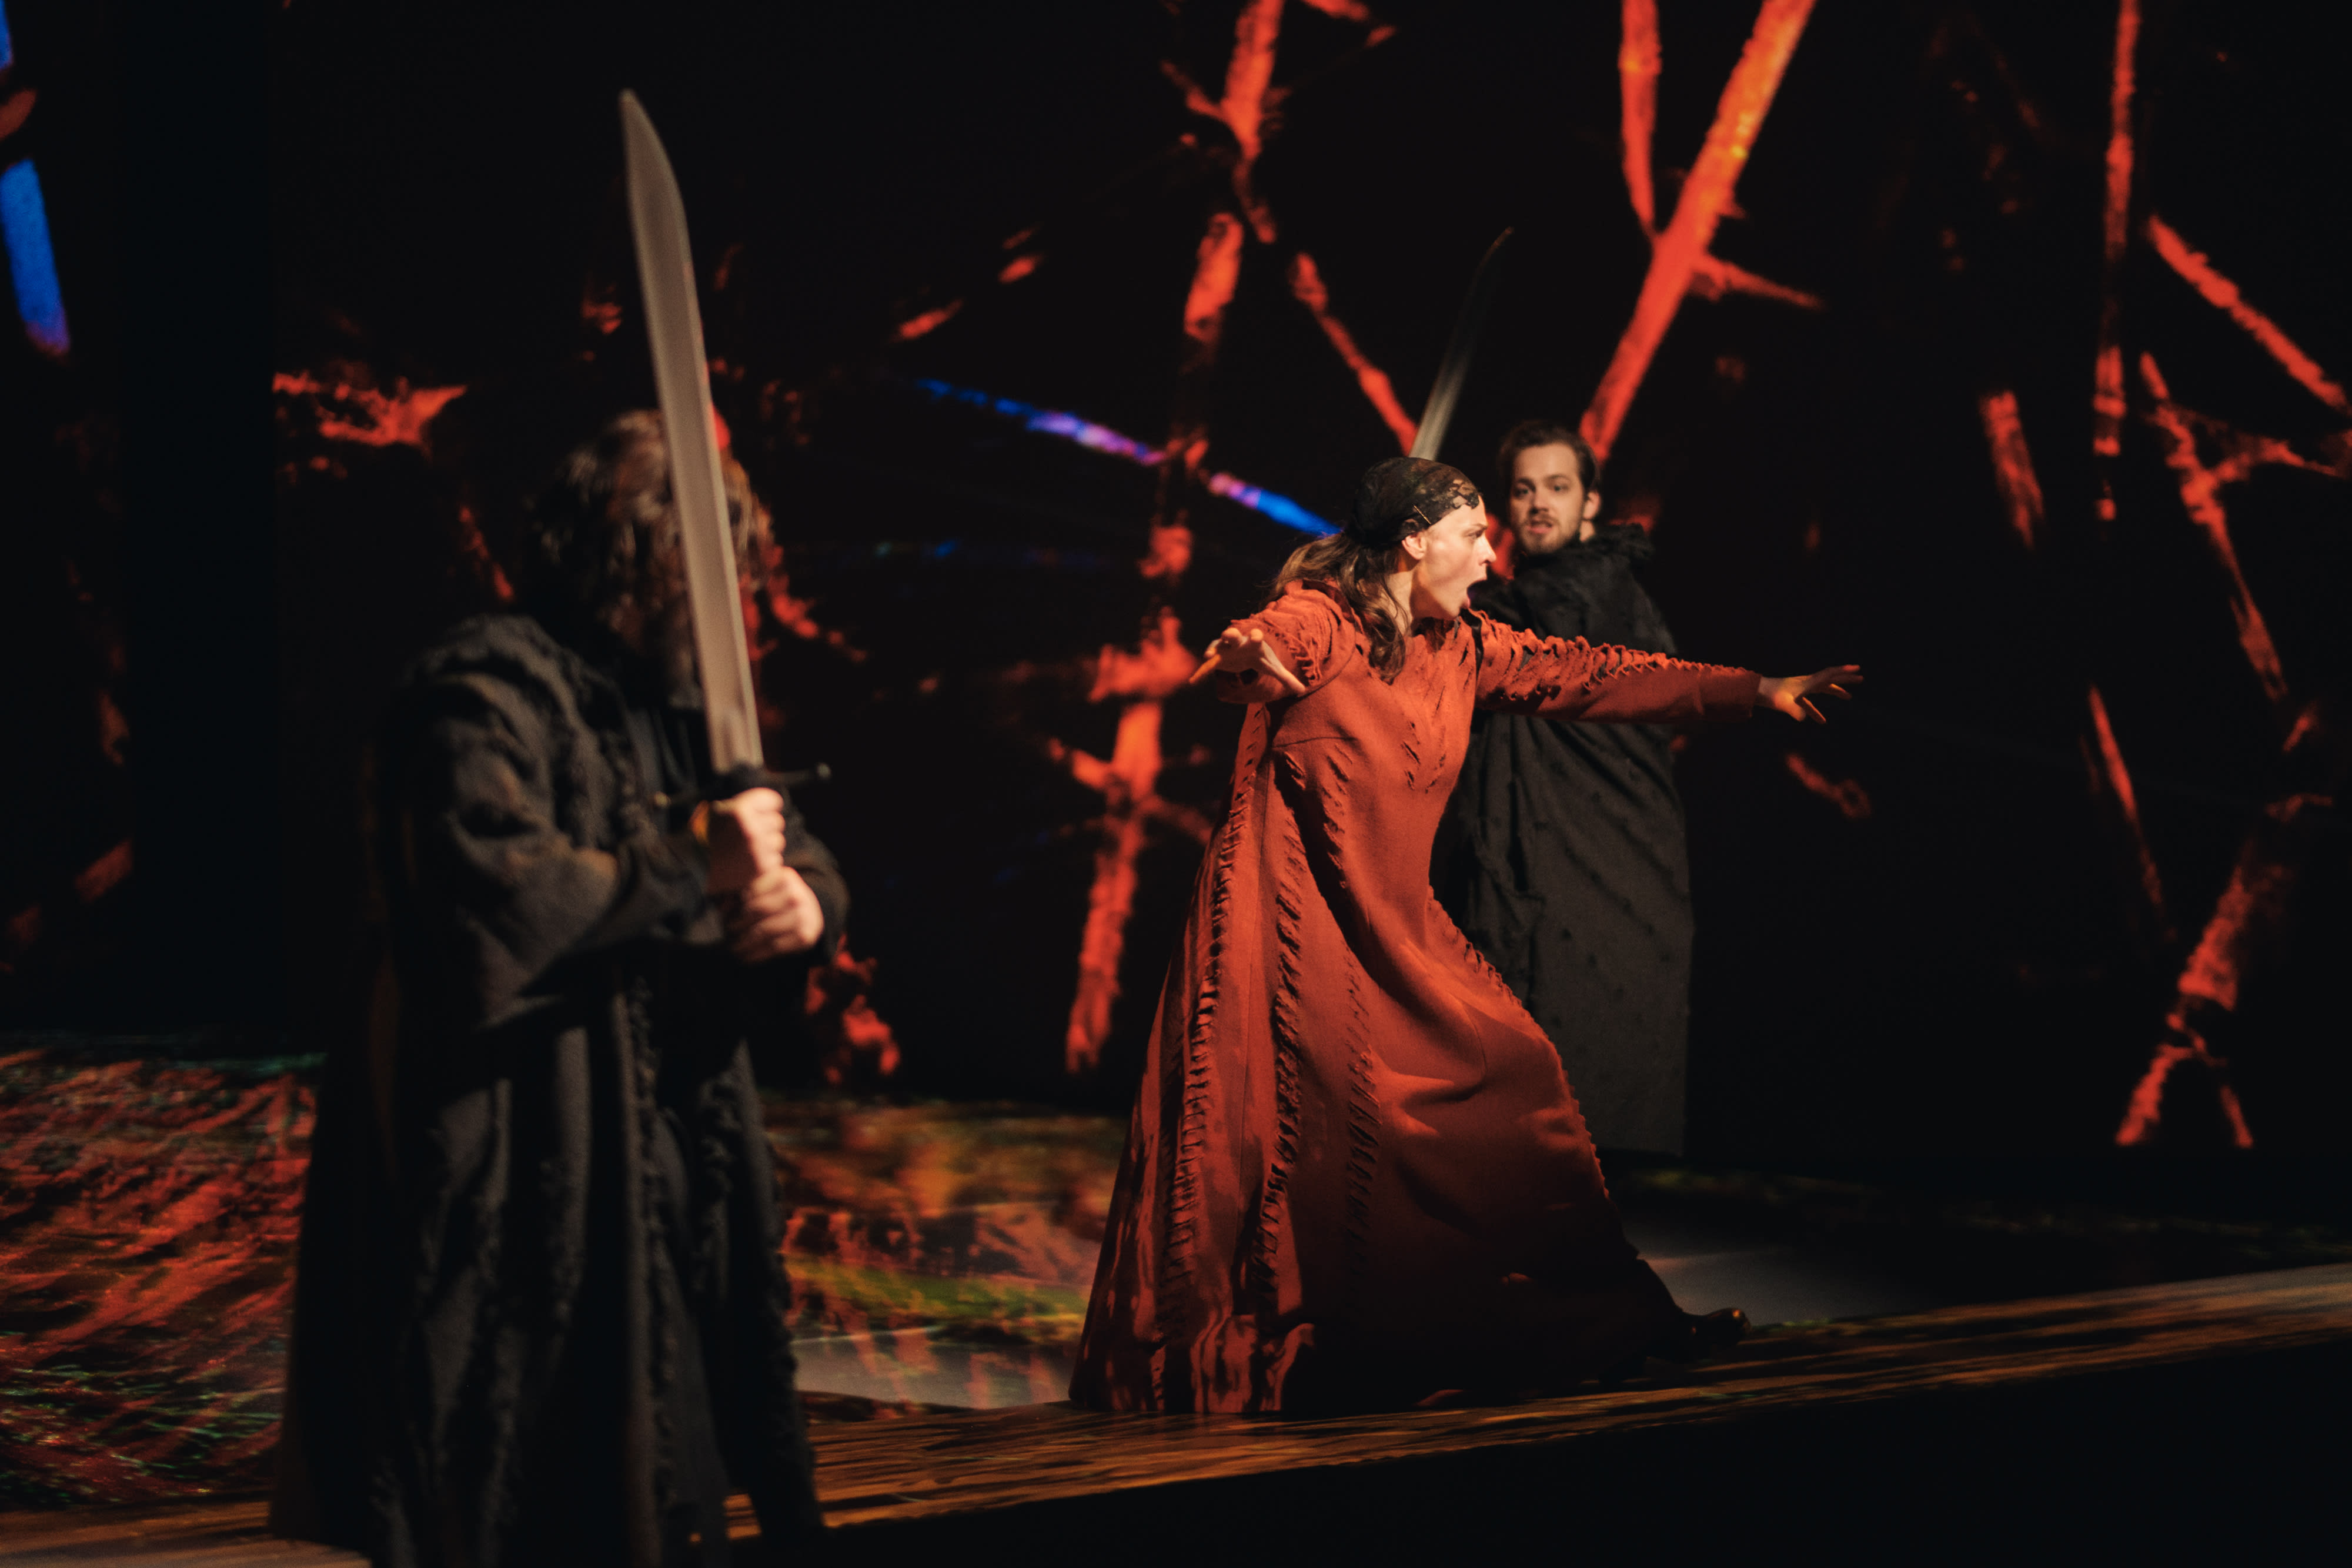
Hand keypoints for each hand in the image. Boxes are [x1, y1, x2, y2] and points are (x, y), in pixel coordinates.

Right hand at [701, 787, 784, 892]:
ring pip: (777, 841)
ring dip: (766, 845)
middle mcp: (750, 830)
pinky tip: (748, 863)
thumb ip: (743, 805)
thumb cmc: (708, 840)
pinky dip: (765, 862)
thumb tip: (772, 803)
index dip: (767, 806)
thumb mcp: (719, 815)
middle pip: (777, 822)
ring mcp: (757, 850)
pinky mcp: (762, 868)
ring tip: (746, 850)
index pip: (772, 801)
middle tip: (749, 834)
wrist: (697, 872)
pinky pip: (774, 859)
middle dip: (766, 826)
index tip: (762, 812)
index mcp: (739, 812)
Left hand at [726, 865, 824, 961]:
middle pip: (757, 910)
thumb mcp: (769, 886)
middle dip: (737, 923)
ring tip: (733, 947)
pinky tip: (746, 957)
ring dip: (743, 943)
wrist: (813, 912)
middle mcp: (796, 895)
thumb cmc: (780, 898)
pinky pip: (774, 947)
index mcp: (784, 877)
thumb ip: (746, 890)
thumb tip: (722, 906)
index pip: (752, 891)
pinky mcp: (804, 936)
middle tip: (726, 930)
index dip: (734, 904)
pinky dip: (756, 954)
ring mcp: (802, 916)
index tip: (723, 913)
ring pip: (764, 931)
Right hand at [1186, 625, 1307, 696]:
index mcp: (1253, 642)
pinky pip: (1208, 665)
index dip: (1255, 636)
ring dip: (1213, 647)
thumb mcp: (1272, 668)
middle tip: (1228, 634)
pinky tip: (1193, 681)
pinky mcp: (1217, 658)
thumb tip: (1302, 691)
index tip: (1256, 636)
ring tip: (1208, 655)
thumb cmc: (1259, 658)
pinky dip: (1201, 671)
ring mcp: (1226, 649)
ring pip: (1217, 644)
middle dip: (1230, 634)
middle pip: (1232, 635)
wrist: (1245, 655)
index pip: (1255, 636)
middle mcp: (1238, 642)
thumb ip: (1286, 678)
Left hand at [1758, 665, 1862, 722]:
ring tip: (1849, 697)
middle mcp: (1806, 683)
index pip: (1829, 675)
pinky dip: (1817, 710)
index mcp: (1808, 682)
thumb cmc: (1770, 696)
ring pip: (1822, 689)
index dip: (1844, 672)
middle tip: (1860, 679)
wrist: (1756, 692)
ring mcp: (1800, 689)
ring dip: (1836, 692)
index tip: (1857, 670)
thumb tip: (1804, 718)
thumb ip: (1795, 710)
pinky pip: (1809, 703)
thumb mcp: (1784, 704)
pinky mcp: (1794, 696)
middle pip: (1829, 679)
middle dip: (1845, 679)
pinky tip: (1822, 721)